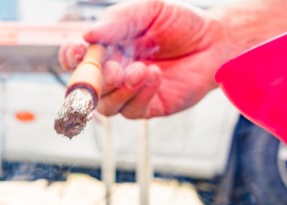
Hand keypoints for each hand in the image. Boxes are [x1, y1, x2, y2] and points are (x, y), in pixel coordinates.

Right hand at [59, 0, 229, 118]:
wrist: (215, 40)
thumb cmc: (179, 23)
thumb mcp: (148, 11)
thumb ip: (118, 21)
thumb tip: (88, 35)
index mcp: (105, 49)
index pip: (75, 59)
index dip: (71, 58)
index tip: (79, 52)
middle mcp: (112, 73)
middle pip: (85, 89)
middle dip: (94, 82)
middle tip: (114, 70)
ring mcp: (128, 93)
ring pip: (106, 106)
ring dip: (120, 90)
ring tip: (141, 70)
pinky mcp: (148, 107)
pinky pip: (132, 111)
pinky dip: (140, 94)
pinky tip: (154, 75)